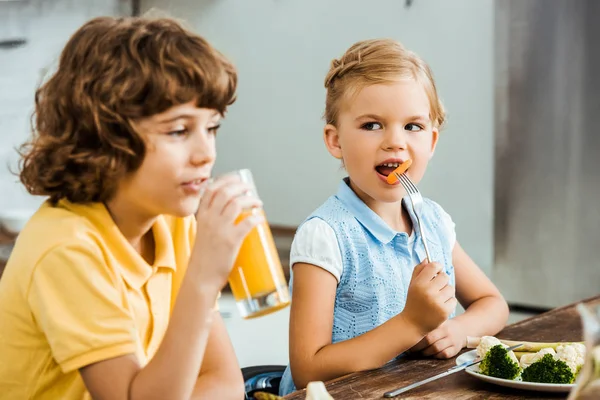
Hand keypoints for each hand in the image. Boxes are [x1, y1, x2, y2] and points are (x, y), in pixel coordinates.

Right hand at [190, 174, 262, 288]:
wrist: (200, 278)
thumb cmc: (203, 259)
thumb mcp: (202, 234)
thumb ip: (211, 223)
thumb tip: (230, 215)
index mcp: (201, 216)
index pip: (211, 189)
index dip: (225, 180)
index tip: (236, 178)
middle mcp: (209, 219)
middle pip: (225, 192)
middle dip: (240, 186)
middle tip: (250, 189)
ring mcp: (220, 229)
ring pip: (236, 203)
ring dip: (250, 199)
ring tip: (257, 202)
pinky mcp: (231, 241)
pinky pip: (247, 223)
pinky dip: (255, 218)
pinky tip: (260, 219)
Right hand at [401, 260, 456, 334]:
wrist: (412, 324)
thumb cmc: (413, 301)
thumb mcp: (412, 285)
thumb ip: (418, 270)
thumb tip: (427, 259)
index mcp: (419, 283)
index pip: (434, 266)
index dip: (437, 266)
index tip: (436, 270)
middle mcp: (428, 291)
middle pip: (445, 276)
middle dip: (442, 280)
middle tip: (437, 286)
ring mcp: (437, 302)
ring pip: (450, 288)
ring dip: (446, 292)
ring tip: (438, 298)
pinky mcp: (444, 311)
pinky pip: (453, 300)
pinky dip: (448, 302)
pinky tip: (440, 306)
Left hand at [410, 319, 466, 358]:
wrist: (462, 329)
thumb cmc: (443, 326)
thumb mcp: (436, 321)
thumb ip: (424, 324)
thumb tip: (404, 330)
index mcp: (439, 323)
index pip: (425, 331)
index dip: (415, 339)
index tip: (408, 341)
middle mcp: (446, 331)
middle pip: (430, 340)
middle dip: (418, 347)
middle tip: (411, 350)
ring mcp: (451, 340)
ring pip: (436, 349)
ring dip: (426, 353)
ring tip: (420, 353)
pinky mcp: (455, 349)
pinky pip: (444, 354)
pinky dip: (436, 356)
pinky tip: (431, 355)